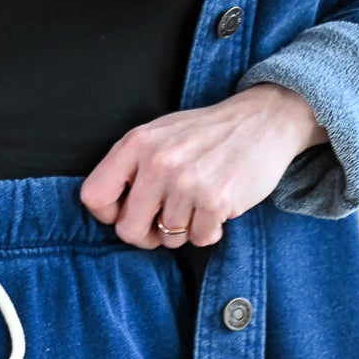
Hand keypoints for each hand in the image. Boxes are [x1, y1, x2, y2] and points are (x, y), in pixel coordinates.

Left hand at [79, 82, 327, 249]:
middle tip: (167, 219)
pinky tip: (218, 206)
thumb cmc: (206, 135)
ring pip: (167, 238)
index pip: (94, 197)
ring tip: (200, 201)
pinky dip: (210, 231)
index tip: (128, 211)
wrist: (264, 119)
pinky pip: (200, 239)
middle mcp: (158, 162)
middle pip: (127, 230)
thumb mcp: (160, 135)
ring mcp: (187, 182)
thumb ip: (130, 167)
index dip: (109, 213)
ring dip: (185, 229)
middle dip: (146, 233)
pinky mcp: (215, 199)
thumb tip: (110, 213)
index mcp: (137, 143)